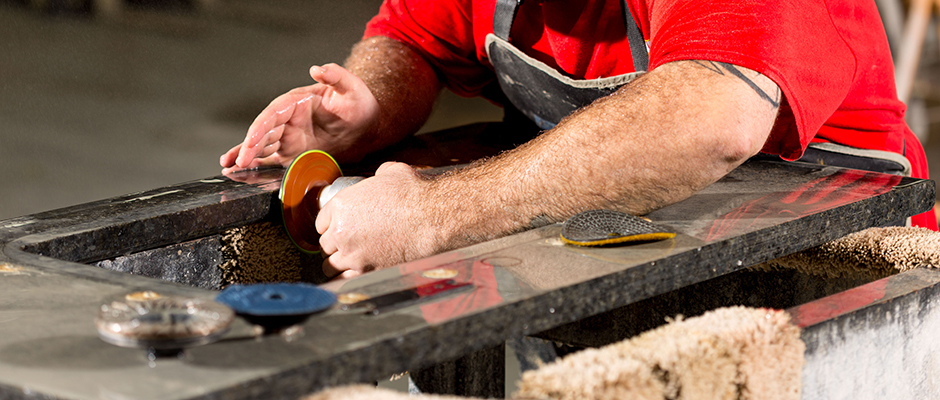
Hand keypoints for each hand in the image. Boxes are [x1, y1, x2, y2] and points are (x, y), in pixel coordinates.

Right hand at [220, 63, 379, 173]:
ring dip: (246, 157)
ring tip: (229, 170)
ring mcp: (289, 137)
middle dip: (249, 148)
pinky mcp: (294, 153)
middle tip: (238, 163)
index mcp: (296, 102)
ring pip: (262, 147)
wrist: (369, 125)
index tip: (250, 142)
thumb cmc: (359, 103)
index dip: (259, 128)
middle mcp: (288, 119)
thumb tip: (317, 68)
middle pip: (263, 133)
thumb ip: (335, 75)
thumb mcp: (351, 86)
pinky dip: (257, 166)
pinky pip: (272, 160)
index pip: (272, 115)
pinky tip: (241, 173)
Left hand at [315, 162, 438, 278]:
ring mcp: (353, 254)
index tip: (339, 227)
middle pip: (325, 245)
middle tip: (349, 242)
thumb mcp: (392, 172)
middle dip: (336, 244)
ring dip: (339, 262)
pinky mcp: (367, 271)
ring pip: (331, 265)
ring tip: (351, 259)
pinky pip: (346, 279)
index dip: (331, 224)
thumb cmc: (415, 194)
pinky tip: (357, 272)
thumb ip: (377, 176)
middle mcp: (341, 231)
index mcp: (341, 206)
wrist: (433, 218)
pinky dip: (349, 277)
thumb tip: (379, 177)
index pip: (321, 222)